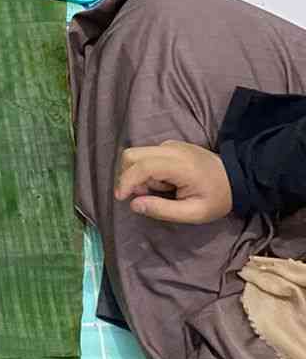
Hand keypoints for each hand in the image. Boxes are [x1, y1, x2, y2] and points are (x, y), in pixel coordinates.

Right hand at [115, 141, 231, 223]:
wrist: (237, 178)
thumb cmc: (217, 198)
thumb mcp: (194, 213)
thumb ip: (162, 210)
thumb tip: (134, 205)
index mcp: (180, 165)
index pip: (142, 166)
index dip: (126, 181)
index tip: (121, 198)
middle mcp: (172, 149)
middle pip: (132, 154)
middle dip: (128, 176)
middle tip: (142, 195)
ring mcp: (170, 145)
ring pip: (137, 154)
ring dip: (137, 174)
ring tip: (158, 190)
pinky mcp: (170, 146)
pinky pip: (146, 154)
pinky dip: (145, 170)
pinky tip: (163, 183)